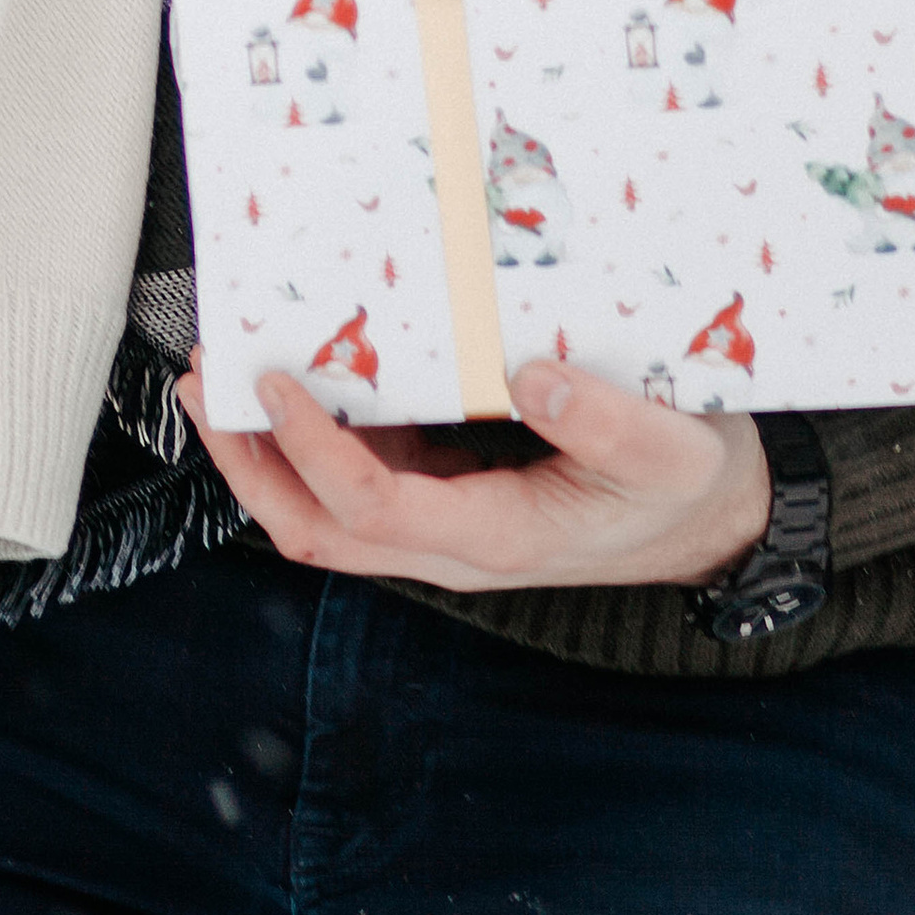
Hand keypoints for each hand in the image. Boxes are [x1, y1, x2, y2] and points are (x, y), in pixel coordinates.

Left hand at [178, 352, 769, 594]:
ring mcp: (444, 521)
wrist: (711, 516)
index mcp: (499, 536)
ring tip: (221, 374)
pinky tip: (299, 372)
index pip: (374, 510)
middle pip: (319, 527)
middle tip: (204, 383)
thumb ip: (609, 422)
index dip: (313, 451)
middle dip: (248, 462)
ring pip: (326, 511)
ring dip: (263, 452)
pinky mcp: (448, 491)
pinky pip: (360, 476)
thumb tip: (530, 374)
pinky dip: (312, 435)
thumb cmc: (687, 483)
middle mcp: (453, 542)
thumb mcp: (671, 451)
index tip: (278, 382)